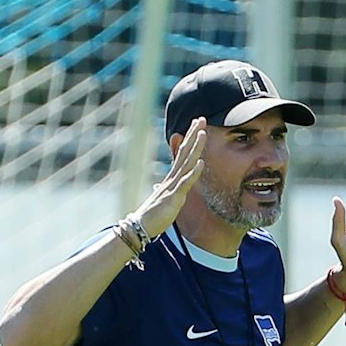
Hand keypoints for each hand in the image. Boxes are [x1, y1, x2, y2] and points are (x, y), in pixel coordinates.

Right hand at [130, 117, 206, 238]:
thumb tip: (160, 184)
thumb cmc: (153, 215)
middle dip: (193, 135)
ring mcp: (172, 186)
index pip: (182, 154)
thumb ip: (166, 189)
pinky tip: (201, 162)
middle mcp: (172, 178)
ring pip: (186, 162)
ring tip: (203, 132)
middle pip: (184, 152)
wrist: (142, 227)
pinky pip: (185, 183)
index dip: (190, 139)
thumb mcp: (163, 198)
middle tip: (201, 118)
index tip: (197, 125)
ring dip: (195, 147)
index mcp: (171, 178)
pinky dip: (193, 172)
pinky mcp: (174, 197)